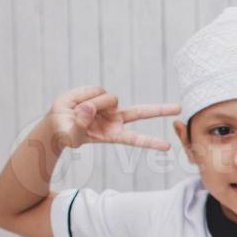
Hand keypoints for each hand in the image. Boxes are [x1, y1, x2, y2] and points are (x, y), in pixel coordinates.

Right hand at [47, 86, 176, 151]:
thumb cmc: (65, 134)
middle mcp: (116, 121)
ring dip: (93, 103)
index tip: (168, 147)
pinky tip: (78, 102)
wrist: (57, 122)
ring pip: (110, 98)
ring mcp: (109, 107)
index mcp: (113, 136)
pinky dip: (84, 95)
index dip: (150, 142)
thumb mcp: (69, 134)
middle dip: (160, 110)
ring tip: (78, 111)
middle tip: (179, 108)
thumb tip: (90, 108)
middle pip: (142, 112)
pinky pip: (97, 90)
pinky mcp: (100, 95)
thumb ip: (79, 124)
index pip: (135, 139)